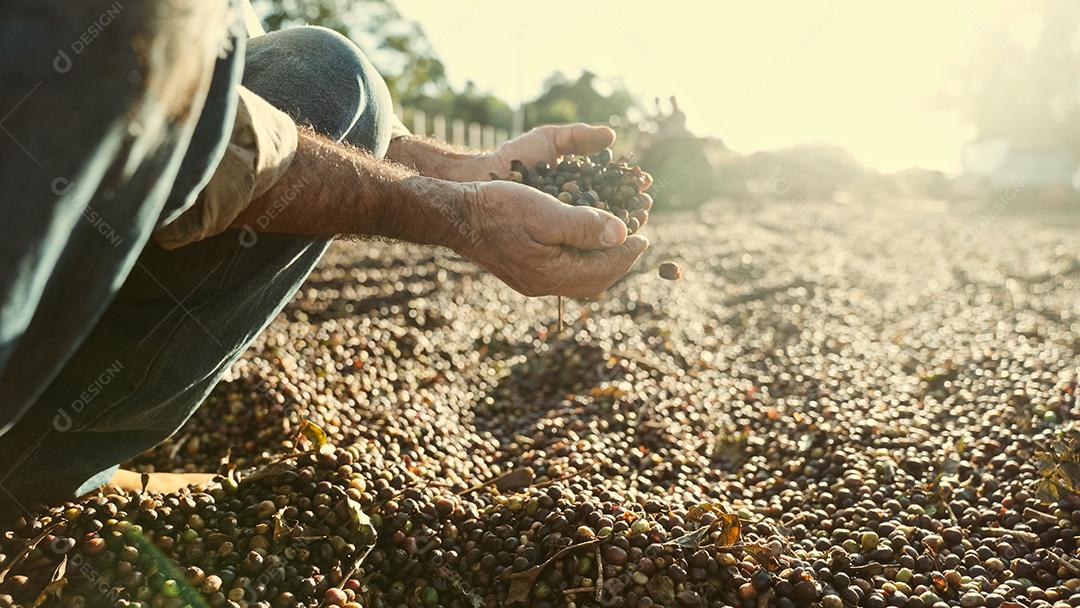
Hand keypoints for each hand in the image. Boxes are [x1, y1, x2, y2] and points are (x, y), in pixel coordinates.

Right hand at [451, 181, 648, 296]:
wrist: (456, 214)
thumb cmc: (498, 207)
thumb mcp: (546, 211)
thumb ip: (585, 225)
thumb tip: (622, 235)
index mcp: (552, 275)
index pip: (603, 270)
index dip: (627, 253)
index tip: (644, 236)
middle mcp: (543, 285)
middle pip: (594, 280)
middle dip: (618, 260)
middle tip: (636, 240)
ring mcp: (531, 282)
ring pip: (579, 278)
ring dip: (600, 260)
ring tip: (615, 240)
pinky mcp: (523, 273)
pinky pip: (562, 273)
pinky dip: (580, 258)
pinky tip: (583, 242)